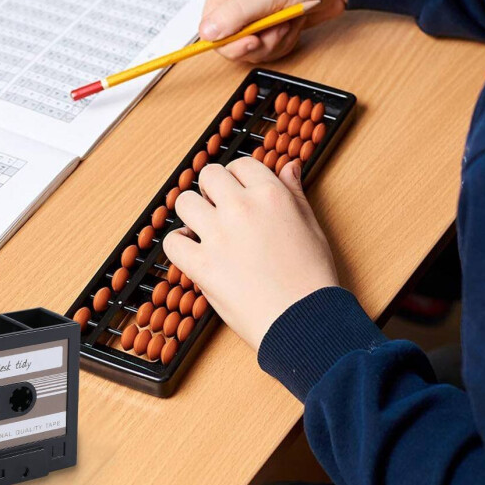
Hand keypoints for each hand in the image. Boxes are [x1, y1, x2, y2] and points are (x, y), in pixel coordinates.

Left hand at [163, 156, 338, 351]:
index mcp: (271, 195)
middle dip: (212, 189)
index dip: (237, 177)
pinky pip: (172, 243)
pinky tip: (192, 251)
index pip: (241, 164)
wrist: (305, 319)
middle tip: (219, 208)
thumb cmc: (312, 277)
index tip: (238, 191)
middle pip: (209, 175)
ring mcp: (218, 236)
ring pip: (185, 202)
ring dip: (192, 213)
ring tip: (204, 230)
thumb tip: (289, 166)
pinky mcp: (202, 265)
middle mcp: (242, 208)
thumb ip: (294, 193)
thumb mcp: (311, 225)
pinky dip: (178, 245)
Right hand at [199, 0, 353, 62]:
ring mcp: (250, 19)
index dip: (231, 42)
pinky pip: (266, 51)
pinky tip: (293, 25)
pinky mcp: (266, 30)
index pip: (210, 31)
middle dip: (259, 43)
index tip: (254, 40)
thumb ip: (235, 14)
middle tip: (278, 28)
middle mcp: (233, 5)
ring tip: (289, 20)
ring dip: (275, 42)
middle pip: (231, 46)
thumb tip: (207, 33)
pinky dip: (283, 43)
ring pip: (251, 52)